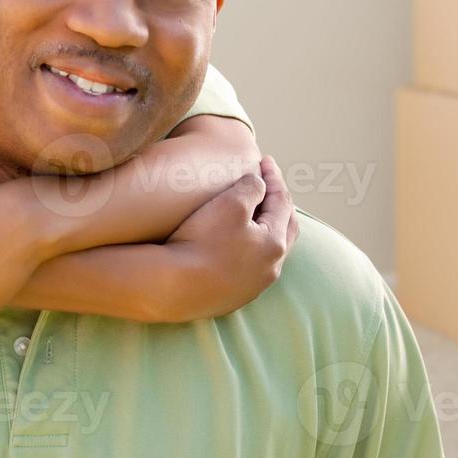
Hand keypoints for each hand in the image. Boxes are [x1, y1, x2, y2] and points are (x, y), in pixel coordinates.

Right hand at [160, 155, 298, 321]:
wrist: (172, 287)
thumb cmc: (202, 242)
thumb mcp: (230, 203)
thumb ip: (252, 187)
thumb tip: (260, 185)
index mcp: (275, 244)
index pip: (282, 202)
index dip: (275, 178)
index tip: (265, 160)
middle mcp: (270, 268)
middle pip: (284, 228)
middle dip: (279, 203)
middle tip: (269, 185)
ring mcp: (253, 286)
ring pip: (269, 250)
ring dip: (266, 227)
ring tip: (256, 211)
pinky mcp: (234, 296)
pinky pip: (251, 266)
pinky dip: (250, 247)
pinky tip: (236, 242)